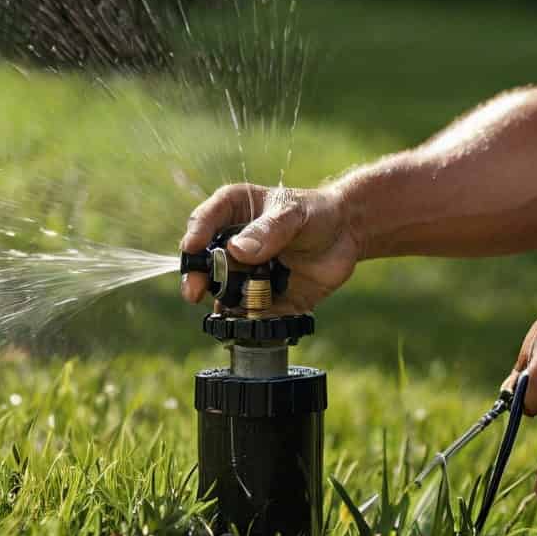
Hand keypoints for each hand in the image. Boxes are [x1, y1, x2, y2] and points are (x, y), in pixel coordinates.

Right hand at [179, 183, 360, 313]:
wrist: (345, 236)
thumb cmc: (315, 213)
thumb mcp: (294, 214)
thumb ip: (270, 230)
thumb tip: (237, 250)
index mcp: (232, 212)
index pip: (203, 221)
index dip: (194, 236)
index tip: (192, 249)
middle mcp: (231, 245)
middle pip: (204, 264)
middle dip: (198, 278)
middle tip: (195, 291)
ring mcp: (243, 274)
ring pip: (222, 294)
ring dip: (225, 303)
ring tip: (236, 307)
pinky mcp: (260, 299)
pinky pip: (247, 316)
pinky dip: (248, 322)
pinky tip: (256, 323)